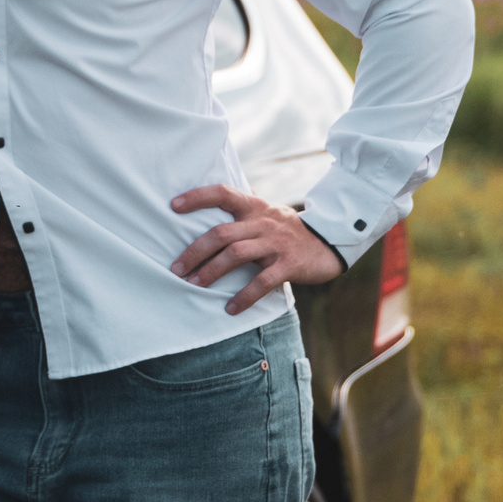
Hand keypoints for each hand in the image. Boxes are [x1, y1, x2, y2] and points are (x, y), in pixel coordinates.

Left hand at [167, 184, 344, 313]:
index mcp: (254, 207)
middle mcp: (262, 222)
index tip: (173, 206)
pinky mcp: (289, 265)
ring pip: (236, 254)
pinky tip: (230, 309)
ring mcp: (276, 243)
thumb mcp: (267, 211)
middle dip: (195, 251)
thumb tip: (219, 192)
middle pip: (222, 232)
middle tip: (176, 269)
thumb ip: (244, 205)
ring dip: (212, 271)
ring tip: (194, 285)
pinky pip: (262, 281)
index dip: (197, 197)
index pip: (223, 193)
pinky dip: (244, 297)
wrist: (329, 243)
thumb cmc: (288, 229)